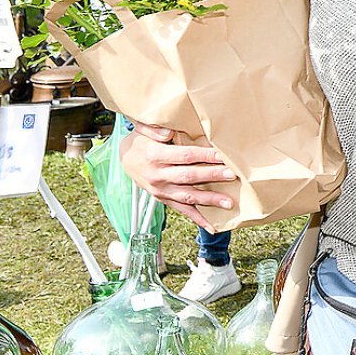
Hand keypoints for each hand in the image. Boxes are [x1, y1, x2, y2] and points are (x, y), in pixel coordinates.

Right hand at [119, 121, 236, 229]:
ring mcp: (161, 190)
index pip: (185, 156)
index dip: (204, 155)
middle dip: (212, 176)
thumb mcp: (142, 129)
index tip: (222, 155)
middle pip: (189, 176)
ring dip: (209, 200)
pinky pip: (181, 210)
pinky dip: (197, 218)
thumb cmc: (140, 141)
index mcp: (155, 156)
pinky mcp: (163, 199)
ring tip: (229, 202)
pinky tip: (212, 225)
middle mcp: (158, 176)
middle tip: (232, 175)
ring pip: (188, 196)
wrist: (124, 159)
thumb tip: (168, 132)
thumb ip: (154, 128)